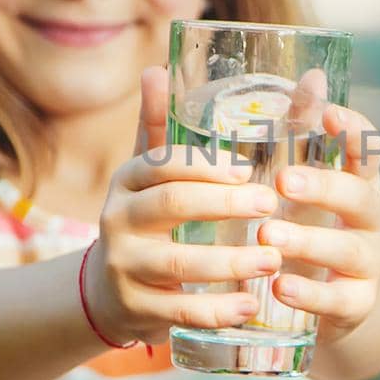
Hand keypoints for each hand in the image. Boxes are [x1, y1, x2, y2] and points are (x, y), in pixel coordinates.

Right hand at [82, 67, 281, 345]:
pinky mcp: (136, 308)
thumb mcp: (149, 173)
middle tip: (270, 204)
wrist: (107, 289)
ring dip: (228, 262)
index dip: (204, 164)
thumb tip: (159, 68)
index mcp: (128, 180)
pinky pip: (179, 311)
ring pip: (177, 264)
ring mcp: (125, 267)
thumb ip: (161, 126)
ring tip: (272, 259)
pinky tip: (250, 305)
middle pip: (171, 206)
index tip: (246, 168)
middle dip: (223, 205)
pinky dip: (216, 310)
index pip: (163, 163)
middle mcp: (118, 220)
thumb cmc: (146, 217)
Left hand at [258, 103, 379, 344]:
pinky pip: (341, 300)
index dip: (353, 130)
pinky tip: (280, 285)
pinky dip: (311, 294)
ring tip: (268, 236)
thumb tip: (312, 73)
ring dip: (309, 241)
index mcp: (359, 181)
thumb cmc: (309, 222)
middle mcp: (372, 218)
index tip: (328, 113)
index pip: (368, 149)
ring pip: (349, 249)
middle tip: (283, 181)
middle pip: (359, 197)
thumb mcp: (301, 176)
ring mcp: (369, 262)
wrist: (333, 300)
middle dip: (323, 187)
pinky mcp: (358, 303)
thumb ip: (300, 129)